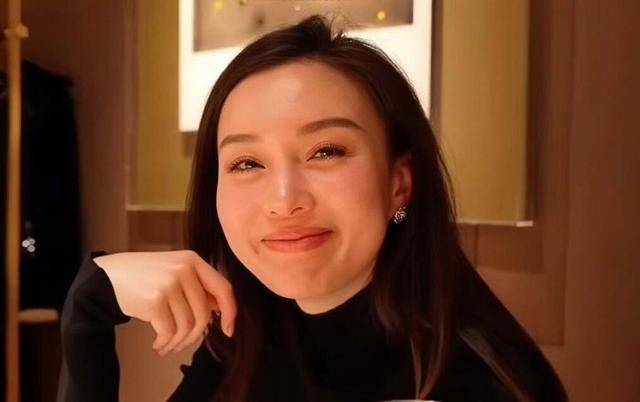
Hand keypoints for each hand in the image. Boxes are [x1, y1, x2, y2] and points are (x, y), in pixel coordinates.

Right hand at [93, 249, 235, 355]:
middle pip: (203, 314)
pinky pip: (170, 331)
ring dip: (178, 343)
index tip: (229, 330)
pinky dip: (165, 343)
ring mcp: (169, 283)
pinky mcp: (155, 300)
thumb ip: (198, 286)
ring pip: (187, 326)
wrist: (109, 276)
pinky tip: (158, 344)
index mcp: (193, 260)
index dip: (230, 311)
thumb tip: (220, 310)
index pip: (224, 288)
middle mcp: (184, 269)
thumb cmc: (146, 276)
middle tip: (182, 343)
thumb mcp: (175, 271)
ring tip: (168, 346)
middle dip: (195, 336)